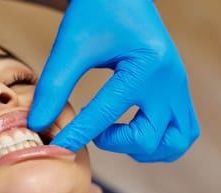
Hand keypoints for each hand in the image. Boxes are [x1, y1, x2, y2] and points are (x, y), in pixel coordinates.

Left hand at [27, 0, 199, 161]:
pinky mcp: (177, 89)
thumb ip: (53, 87)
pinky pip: (182, 129)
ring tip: (114, 134)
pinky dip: (159, 140)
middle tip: (94, 129)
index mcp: (145, 66)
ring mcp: (178, 86)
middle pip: (149, 139)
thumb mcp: (71, 47)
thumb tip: (37, 124)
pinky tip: (130, 130)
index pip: (105, 115)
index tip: (56, 150)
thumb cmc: (95, 12)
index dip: (75, 136)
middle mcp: (169, 80)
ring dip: (144, 148)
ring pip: (177, 141)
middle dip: (116, 143)